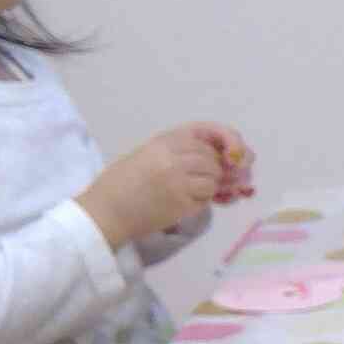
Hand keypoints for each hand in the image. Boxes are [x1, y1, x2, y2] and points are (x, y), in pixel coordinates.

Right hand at [77, 122, 253, 247]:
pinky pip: (206, 197)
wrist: (104, 212)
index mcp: (164, 140)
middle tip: (216, 183)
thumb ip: (183, 152)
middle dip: (219, 171)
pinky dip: (204, 201)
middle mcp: (172, 155)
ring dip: (212, 187)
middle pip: (215, 158)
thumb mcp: (150, 155)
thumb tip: (230, 159)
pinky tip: (187, 203)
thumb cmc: (123, 185)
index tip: (239, 155)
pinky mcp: (180, 201)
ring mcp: (177, 178)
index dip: (231, 141)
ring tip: (191, 192)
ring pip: (214, 178)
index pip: (210, 132)